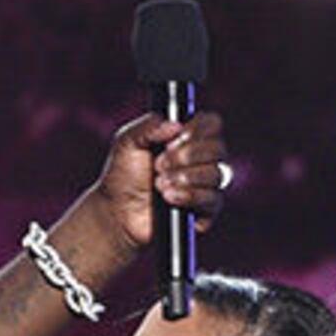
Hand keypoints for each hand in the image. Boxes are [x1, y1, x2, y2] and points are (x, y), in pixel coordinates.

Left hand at [93, 107, 230, 250]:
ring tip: (159, 183)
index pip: (212, 123)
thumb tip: (175, 125)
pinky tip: (169, 197)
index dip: (197, 128)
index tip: (176, 137)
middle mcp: (202, 160)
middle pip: (218, 148)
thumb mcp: (126, 143)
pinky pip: (213, 199)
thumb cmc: (123, 176)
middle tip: (159, 164)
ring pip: (218, 173)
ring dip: (186, 176)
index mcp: (188, 138)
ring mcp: (207, 185)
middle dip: (187, 155)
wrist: (117, 212)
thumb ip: (148, 126)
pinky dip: (190, 196)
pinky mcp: (206, 210)